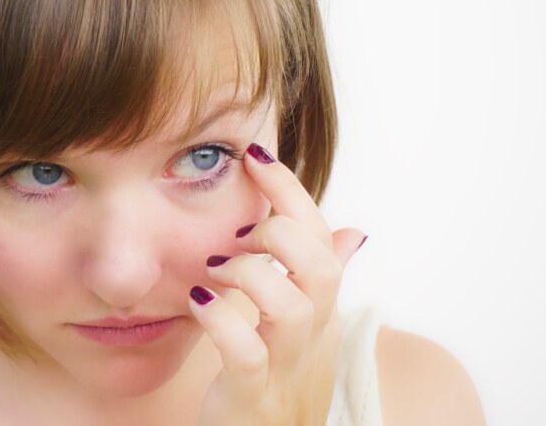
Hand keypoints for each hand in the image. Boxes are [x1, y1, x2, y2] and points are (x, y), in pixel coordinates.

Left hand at [188, 142, 366, 425]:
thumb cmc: (277, 385)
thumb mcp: (304, 330)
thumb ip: (317, 280)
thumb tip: (351, 232)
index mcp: (322, 311)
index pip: (320, 236)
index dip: (289, 190)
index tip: (253, 152)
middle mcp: (313, 336)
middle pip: (318, 264)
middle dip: (278, 230)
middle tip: (237, 234)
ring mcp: (288, 367)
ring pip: (293, 305)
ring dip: (249, 273)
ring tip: (214, 270)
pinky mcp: (256, 396)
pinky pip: (249, 353)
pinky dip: (222, 322)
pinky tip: (197, 303)